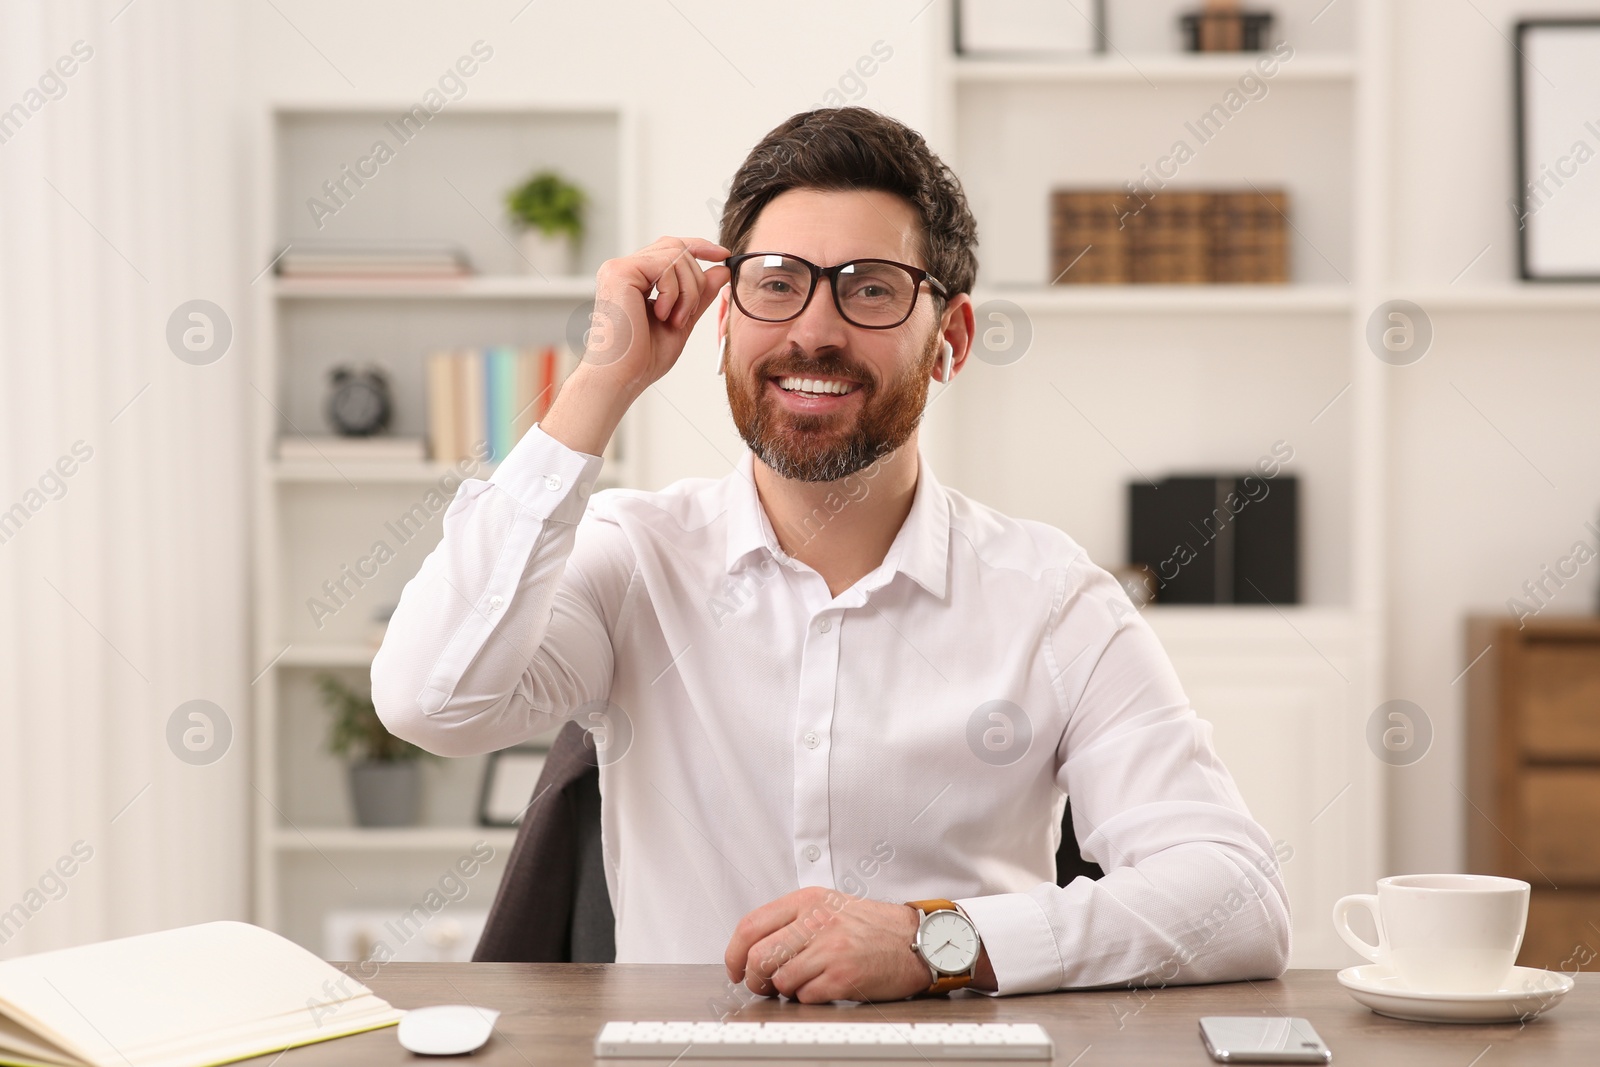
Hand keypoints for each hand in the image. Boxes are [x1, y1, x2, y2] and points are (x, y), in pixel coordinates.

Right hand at [542, 236, 728, 456]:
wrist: (622, 377)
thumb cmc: (643, 358)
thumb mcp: (683, 320)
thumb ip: (700, 295)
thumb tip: (721, 270)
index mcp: (636, 278)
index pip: (671, 248)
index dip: (700, 247)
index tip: (723, 256)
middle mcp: (625, 269)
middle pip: (677, 248)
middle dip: (696, 280)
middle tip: (688, 314)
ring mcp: (620, 268)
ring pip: (676, 254)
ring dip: (688, 290)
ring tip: (675, 319)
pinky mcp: (620, 272)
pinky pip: (666, 264)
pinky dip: (675, 291)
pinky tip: (663, 315)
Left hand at [724, 887, 929, 1003]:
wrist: (917, 940)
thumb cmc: (874, 927)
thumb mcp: (829, 906)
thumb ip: (793, 920)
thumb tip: (754, 949)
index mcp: (808, 900)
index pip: (751, 925)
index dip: (734, 953)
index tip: (735, 969)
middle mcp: (816, 921)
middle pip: (758, 956)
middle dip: (754, 979)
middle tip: (763, 985)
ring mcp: (829, 948)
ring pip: (779, 979)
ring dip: (785, 990)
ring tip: (801, 984)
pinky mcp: (843, 976)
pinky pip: (805, 996)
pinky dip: (808, 998)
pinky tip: (823, 988)